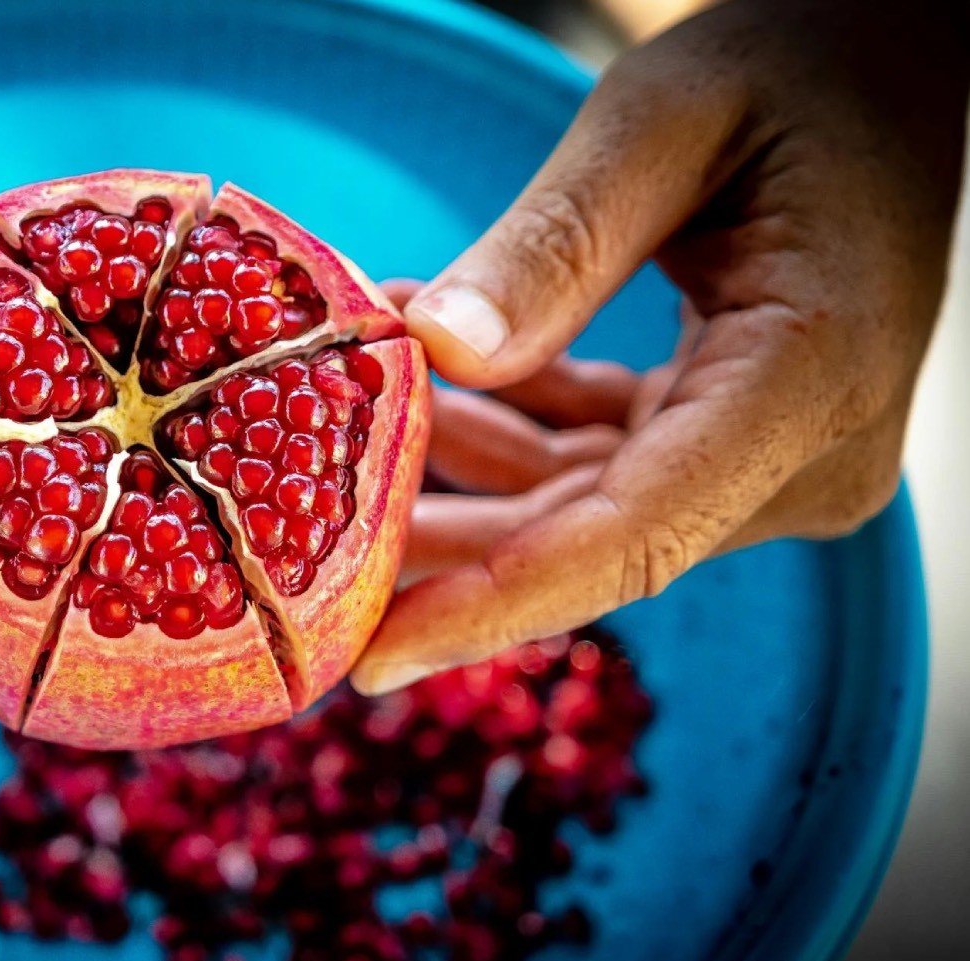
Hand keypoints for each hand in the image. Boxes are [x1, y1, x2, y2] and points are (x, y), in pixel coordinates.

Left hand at [354, 0, 966, 692]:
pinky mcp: (736, 435)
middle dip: (439, 546)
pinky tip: (419, 374)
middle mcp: (805, 452)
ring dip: (456, 470)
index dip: (494, 605)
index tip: (374, 656)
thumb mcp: (667, 122)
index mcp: (808, 379)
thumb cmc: (804, 68)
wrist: (900, 69)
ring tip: (333, 425)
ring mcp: (774, 454)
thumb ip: (557, 243)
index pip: (636, 537)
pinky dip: (507, 419)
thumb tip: (438, 353)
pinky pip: (599, 458)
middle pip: (590, 540)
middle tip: (295, 551)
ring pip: (579, 506)